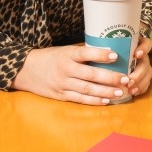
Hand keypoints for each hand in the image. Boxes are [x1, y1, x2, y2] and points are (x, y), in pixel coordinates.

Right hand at [13, 41, 151, 104]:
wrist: (26, 70)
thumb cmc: (51, 58)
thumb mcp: (64, 51)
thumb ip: (82, 54)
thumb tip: (109, 53)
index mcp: (67, 55)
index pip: (85, 53)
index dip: (100, 54)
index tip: (115, 55)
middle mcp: (65, 70)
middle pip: (90, 75)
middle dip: (110, 78)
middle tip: (125, 79)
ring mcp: (63, 84)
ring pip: (87, 89)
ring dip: (106, 92)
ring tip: (121, 92)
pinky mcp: (61, 95)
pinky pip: (80, 99)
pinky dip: (94, 100)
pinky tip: (106, 101)